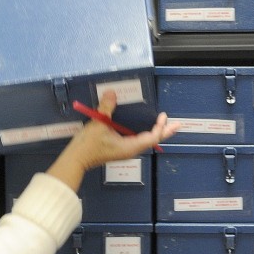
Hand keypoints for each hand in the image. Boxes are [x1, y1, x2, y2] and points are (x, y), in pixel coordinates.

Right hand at [46, 91, 179, 191]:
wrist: (76, 160)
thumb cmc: (88, 146)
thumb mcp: (98, 124)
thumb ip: (106, 108)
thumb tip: (112, 93)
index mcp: (129, 147)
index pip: (152, 138)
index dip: (160, 128)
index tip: (163, 116)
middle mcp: (130, 150)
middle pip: (152, 140)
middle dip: (164, 131)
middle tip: (177, 124)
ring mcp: (125, 150)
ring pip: (146, 141)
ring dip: (155, 132)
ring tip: (163, 123)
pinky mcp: (120, 149)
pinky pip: (138, 141)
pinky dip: (145, 133)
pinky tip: (145, 128)